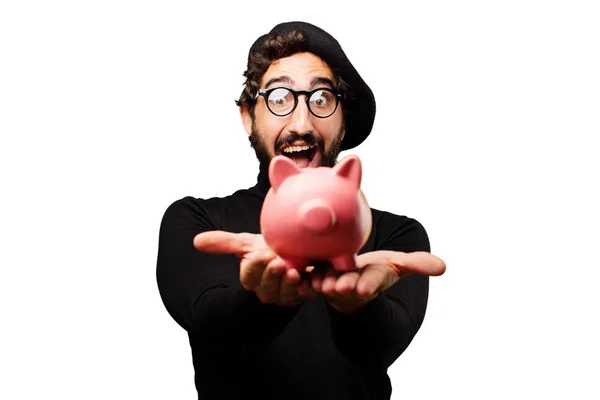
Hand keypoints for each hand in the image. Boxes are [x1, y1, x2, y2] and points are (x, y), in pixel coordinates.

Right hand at [193, 231, 316, 305]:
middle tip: (277, 261)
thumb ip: (224, 243)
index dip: (253, 267)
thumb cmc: (271, 247)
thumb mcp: (248, 243)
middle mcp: (268, 290)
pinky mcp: (305, 294)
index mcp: (253, 279)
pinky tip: (308, 280)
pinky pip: (305, 296)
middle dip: (270, 275)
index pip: (248, 277)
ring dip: (287, 284)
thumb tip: (196, 241)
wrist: (299, 249)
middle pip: (265, 289)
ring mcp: (286, 295)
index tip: (259, 253)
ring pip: (284, 295)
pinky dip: (306, 289)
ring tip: (292, 271)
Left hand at [311, 251, 445, 313]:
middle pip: (347, 284)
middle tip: (340, 284)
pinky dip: (302, 276)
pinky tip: (297, 271)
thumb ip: (417, 265)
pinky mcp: (315, 278)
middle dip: (344, 285)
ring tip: (319, 279)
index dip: (369, 285)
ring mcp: (332, 283)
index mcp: (372, 280)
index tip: (364, 289)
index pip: (372, 282)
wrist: (351, 277)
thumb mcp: (397, 265)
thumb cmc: (375, 270)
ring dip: (321, 282)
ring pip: (325, 282)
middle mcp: (352, 284)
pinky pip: (307, 278)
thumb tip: (443, 268)